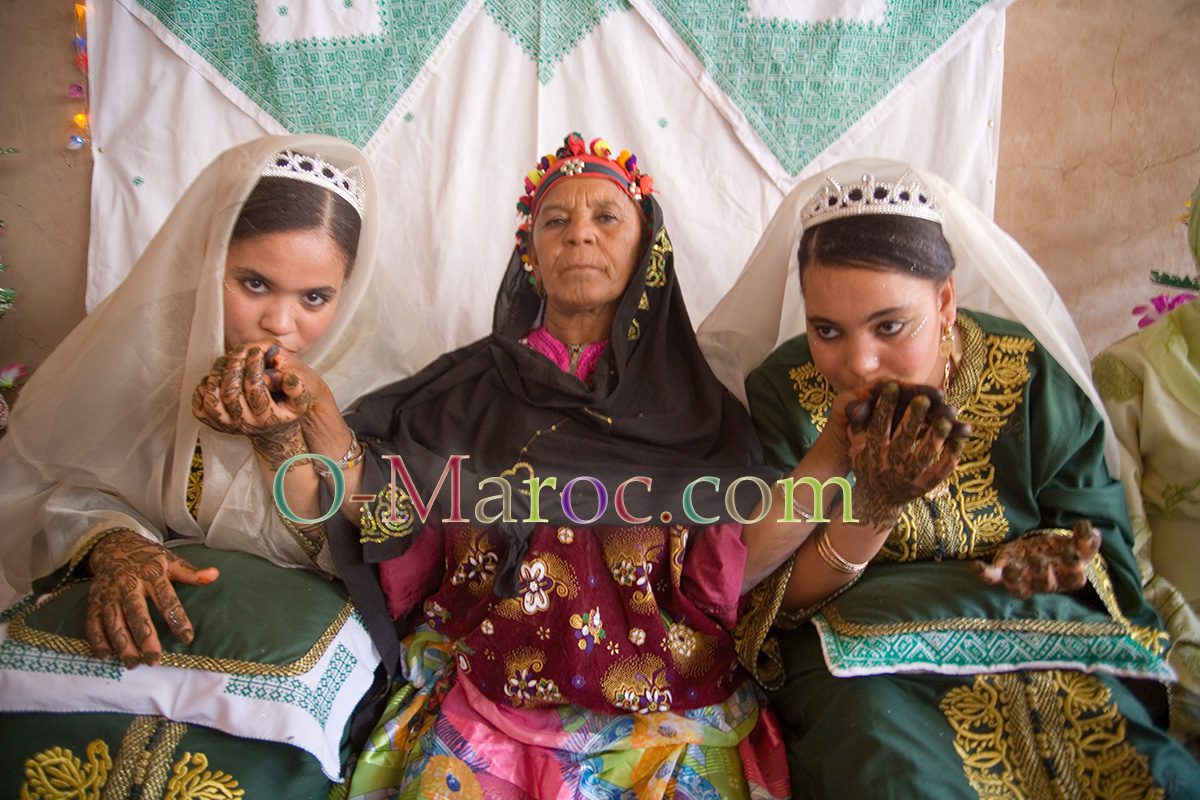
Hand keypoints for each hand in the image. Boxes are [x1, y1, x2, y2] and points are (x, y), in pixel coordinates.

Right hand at [85, 529, 218, 666]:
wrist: (114, 546)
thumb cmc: (148, 558)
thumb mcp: (171, 561)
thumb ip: (191, 573)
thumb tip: (215, 574)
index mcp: (151, 575)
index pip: (167, 599)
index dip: (177, 619)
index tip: (187, 638)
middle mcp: (128, 585)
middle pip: (137, 613)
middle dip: (145, 638)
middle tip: (154, 660)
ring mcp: (109, 594)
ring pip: (114, 621)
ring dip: (122, 644)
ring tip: (133, 664)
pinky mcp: (94, 601)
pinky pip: (93, 622)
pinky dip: (97, 640)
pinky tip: (106, 657)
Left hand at [192, 341, 331, 466]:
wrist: (271, 431)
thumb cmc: (284, 411)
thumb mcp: (298, 403)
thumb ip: (298, 390)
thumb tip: (288, 377)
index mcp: (266, 418)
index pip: (255, 389)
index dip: (254, 366)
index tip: (257, 351)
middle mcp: (244, 424)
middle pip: (230, 392)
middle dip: (234, 365)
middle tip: (240, 349)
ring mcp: (226, 425)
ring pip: (212, 397)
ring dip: (217, 372)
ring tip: (227, 358)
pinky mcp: (213, 423)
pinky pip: (200, 404)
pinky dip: (204, 386)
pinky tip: (217, 374)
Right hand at [847, 381, 970, 527]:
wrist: (877, 500)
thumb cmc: (868, 464)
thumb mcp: (856, 446)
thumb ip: (858, 424)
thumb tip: (856, 401)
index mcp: (872, 452)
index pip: (878, 426)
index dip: (884, 406)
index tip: (893, 386)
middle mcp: (889, 465)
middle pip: (903, 439)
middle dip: (913, 418)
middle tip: (922, 398)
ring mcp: (909, 477)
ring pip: (924, 455)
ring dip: (936, 435)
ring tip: (947, 416)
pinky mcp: (925, 486)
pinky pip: (941, 470)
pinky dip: (952, 453)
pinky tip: (960, 436)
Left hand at [972, 520, 1100, 598]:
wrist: (1036, 551)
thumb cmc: (1058, 549)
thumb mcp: (1075, 543)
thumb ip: (1085, 540)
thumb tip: (1091, 531)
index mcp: (1066, 575)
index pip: (1074, 578)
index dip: (1073, 567)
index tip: (1071, 552)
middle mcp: (1045, 581)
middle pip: (1046, 584)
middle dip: (1042, 573)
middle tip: (1039, 558)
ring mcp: (1023, 579)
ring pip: (1020, 588)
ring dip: (1016, 579)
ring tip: (1012, 569)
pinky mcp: (1002, 573)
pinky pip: (991, 578)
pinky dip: (984, 573)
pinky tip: (976, 565)